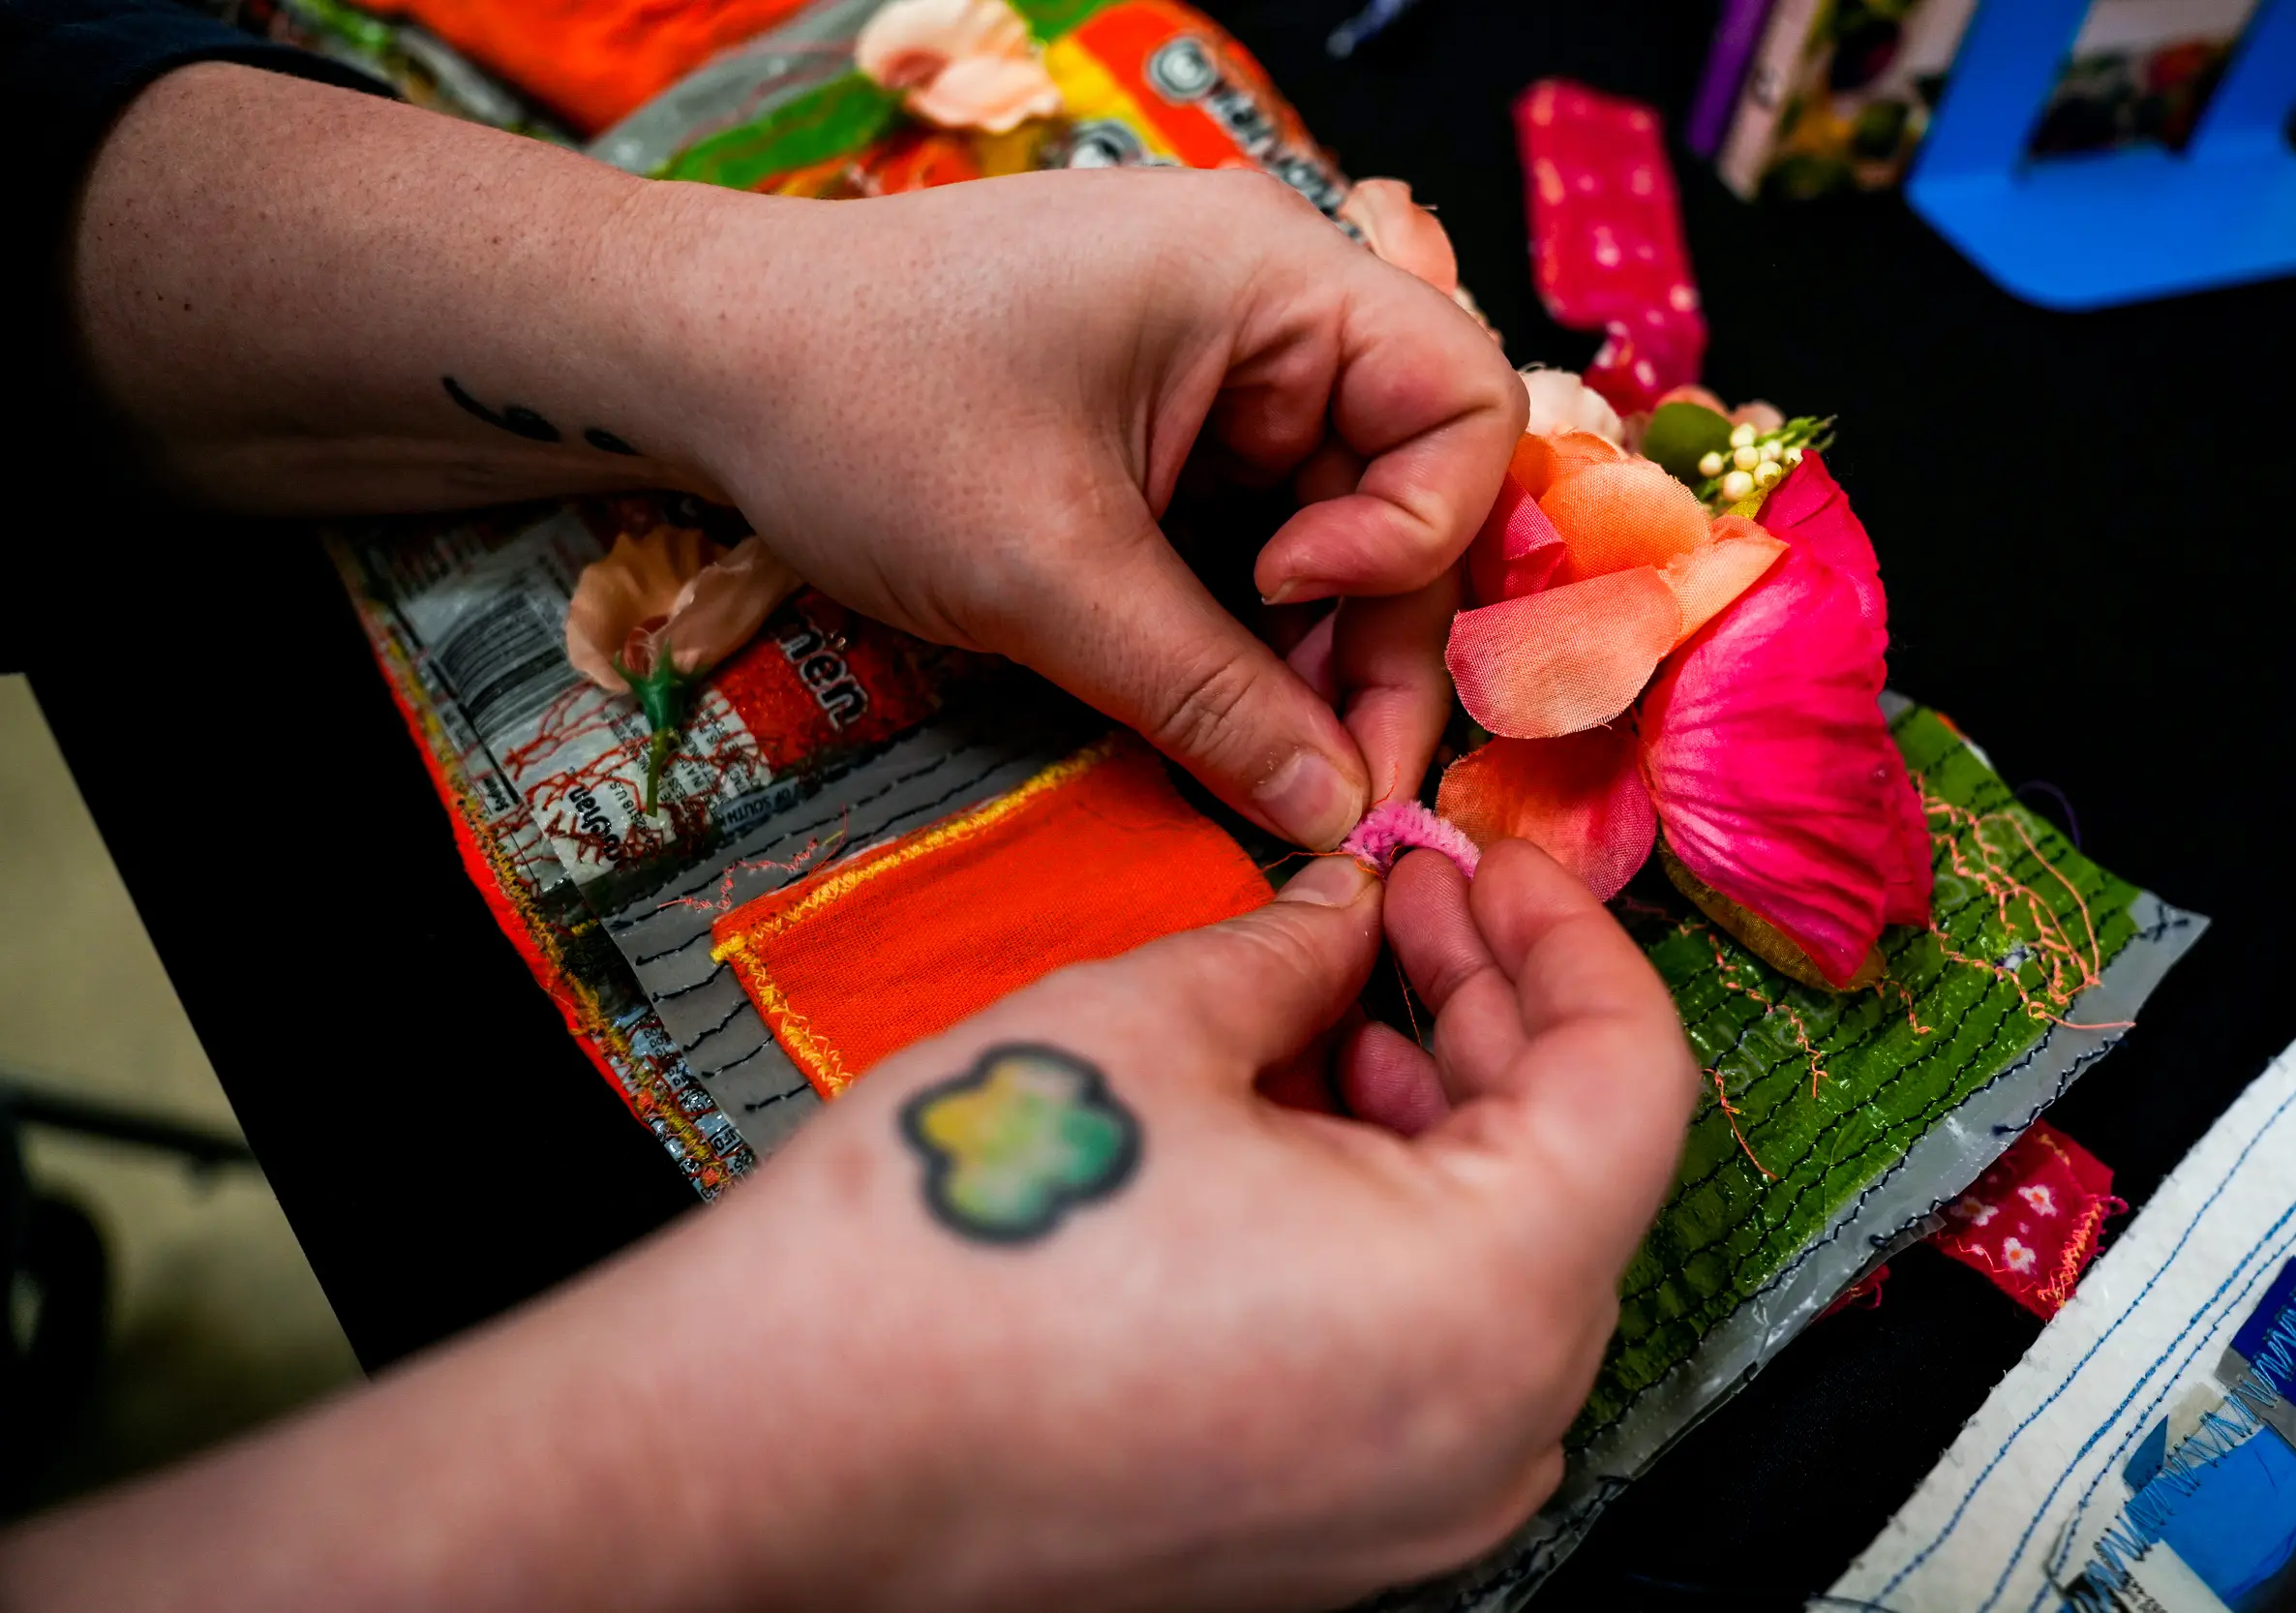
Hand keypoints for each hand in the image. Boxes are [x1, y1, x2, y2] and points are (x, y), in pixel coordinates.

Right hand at [0, 846, 1696, 1612]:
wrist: (781, 1448)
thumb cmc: (957, 1249)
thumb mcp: (1152, 1024)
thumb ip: (1297, 948)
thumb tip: (1349, 911)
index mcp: (1487, 1298)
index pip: (1634, 1075)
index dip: (1569, 933)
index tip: (1484, 862)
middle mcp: (1490, 1430)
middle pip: (1575, 1169)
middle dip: (1490, 1009)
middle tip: (1396, 902)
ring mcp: (1418, 1502)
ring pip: (1504, 1259)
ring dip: (1437, 1109)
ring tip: (1328, 1000)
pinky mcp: (1337, 1529)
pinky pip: (1430, 1347)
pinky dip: (1393, 1221)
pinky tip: (1291, 1123)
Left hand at [650, 169, 1523, 846]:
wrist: (703, 363)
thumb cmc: (864, 411)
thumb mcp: (1048, 573)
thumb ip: (1208, 698)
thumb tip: (1335, 816)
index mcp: (1272, 279)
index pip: (1464, 401)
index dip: (1420, 531)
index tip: (1292, 599)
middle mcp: (1271, 315)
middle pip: (1409, 486)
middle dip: (1372, 638)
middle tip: (1323, 785)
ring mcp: (1219, 376)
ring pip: (1335, 532)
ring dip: (1308, 654)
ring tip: (1251, 759)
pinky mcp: (1167, 435)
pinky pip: (1256, 537)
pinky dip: (1242, 632)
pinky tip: (1205, 708)